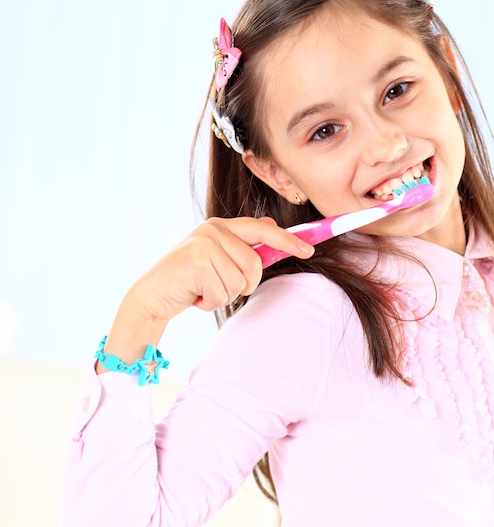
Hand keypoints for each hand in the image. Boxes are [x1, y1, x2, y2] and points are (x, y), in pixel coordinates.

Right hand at [100, 217, 313, 365]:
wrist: (151, 296)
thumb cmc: (188, 281)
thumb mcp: (216, 259)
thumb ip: (242, 244)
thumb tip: (271, 224)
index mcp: (221, 226)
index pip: (264, 230)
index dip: (288, 240)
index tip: (309, 250)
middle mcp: (213, 229)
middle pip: (255, 264)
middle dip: (243, 285)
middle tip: (220, 287)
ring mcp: (204, 244)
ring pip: (240, 282)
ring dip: (224, 295)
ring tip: (203, 290)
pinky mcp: (196, 262)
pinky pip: (223, 292)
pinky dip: (211, 303)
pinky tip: (195, 297)